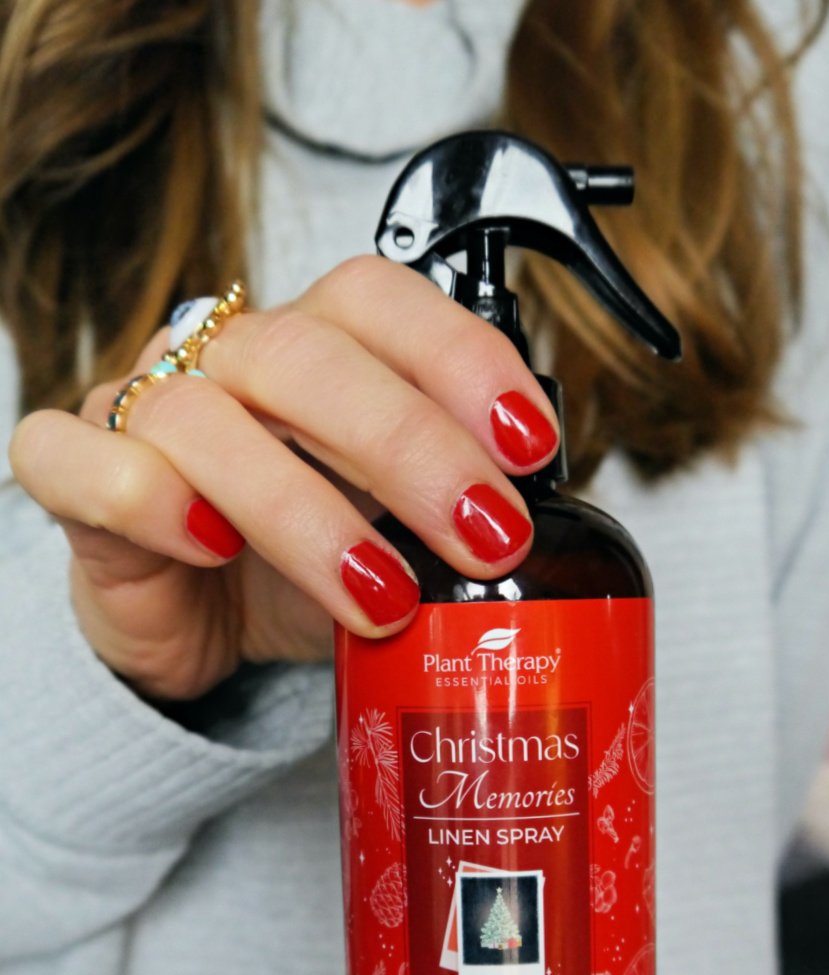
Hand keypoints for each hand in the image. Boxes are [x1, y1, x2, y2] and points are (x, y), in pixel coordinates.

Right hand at [8, 257, 559, 701]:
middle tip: (488, 533)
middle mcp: (230, 359)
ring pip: (203, 416)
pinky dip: (150, 500)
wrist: (203, 626)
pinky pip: (81, 461)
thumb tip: (554, 536)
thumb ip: (455, 511)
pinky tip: (216, 548)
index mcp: (318, 349)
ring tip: (385, 596)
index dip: (461, 357)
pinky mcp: (79, 477)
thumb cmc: (307, 567)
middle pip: (307, 353)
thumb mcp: (401, 535)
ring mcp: (146, 409)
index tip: (532, 446)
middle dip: (411, 446)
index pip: (381, 299)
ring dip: (306, 509)